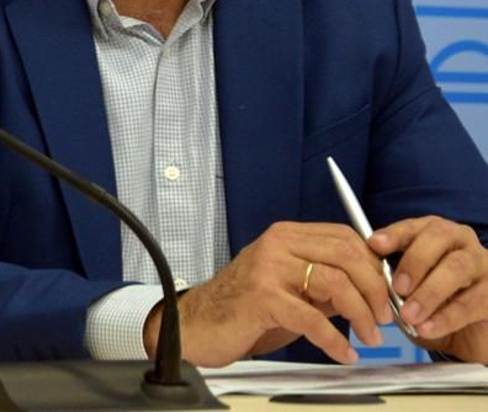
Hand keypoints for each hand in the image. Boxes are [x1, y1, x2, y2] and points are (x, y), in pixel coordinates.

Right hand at [142, 221, 393, 366]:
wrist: (198, 324)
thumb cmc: (246, 309)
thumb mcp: (291, 287)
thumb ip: (326, 283)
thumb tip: (374, 292)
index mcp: (286, 236)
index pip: (345, 237)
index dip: (375, 265)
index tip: (391, 293)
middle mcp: (278, 244)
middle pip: (347, 255)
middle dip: (377, 289)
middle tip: (387, 318)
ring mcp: (268, 268)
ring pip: (336, 283)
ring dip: (362, 315)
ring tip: (371, 337)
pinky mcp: (262, 297)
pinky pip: (313, 318)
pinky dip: (335, 340)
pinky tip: (344, 353)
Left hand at [371, 216, 487, 361]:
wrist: (468, 337)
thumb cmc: (434, 304)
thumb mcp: (409, 289)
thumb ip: (392, 279)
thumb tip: (370, 278)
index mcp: (437, 234)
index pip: (416, 226)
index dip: (395, 234)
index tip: (374, 245)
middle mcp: (462, 242)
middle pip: (439, 237)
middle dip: (414, 260)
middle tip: (397, 287)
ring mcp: (483, 265)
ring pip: (457, 267)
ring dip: (429, 292)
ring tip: (409, 314)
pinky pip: (472, 302)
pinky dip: (446, 317)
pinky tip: (427, 328)